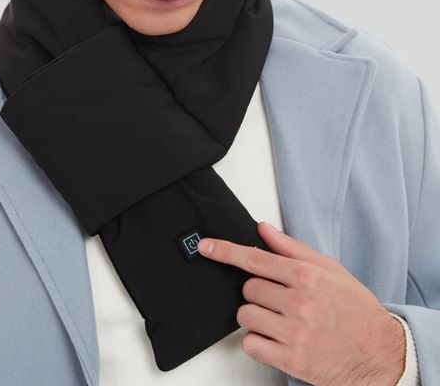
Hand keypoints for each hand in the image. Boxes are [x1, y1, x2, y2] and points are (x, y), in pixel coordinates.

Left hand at [197, 222, 405, 385]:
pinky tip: (276, 339)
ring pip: (245, 316)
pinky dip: (257, 342)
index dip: (225, 251)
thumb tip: (263, 229)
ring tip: (280, 321)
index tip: (206, 247)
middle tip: (280, 300)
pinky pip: (251, 344)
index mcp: (307, 276)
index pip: (255, 259)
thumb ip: (292, 248)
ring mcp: (295, 333)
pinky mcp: (292, 360)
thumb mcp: (330, 269)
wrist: (383, 353)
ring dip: (255, 317)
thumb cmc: (356, 309)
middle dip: (258, 293)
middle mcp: (300, 302)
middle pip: (248, 289)